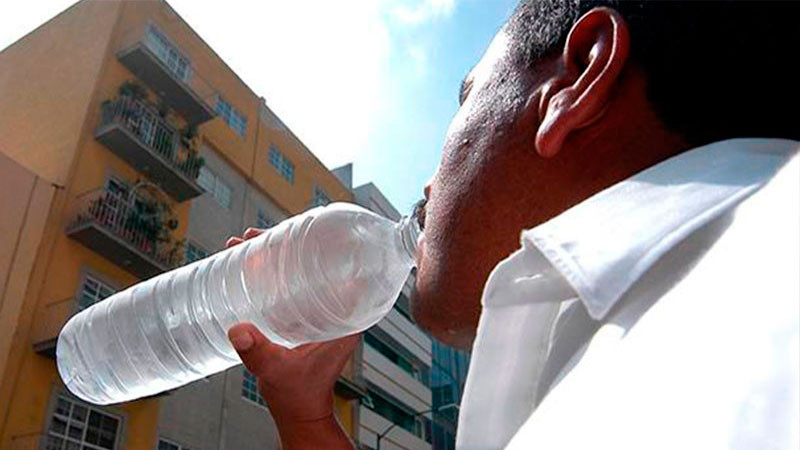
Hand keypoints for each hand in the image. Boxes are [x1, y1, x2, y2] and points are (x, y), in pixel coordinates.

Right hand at [225, 228, 358, 448]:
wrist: (299, 414)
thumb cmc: (299, 396)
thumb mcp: (276, 370)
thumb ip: (259, 352)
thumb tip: (238, 330)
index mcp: (346, 317)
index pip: (338, 268)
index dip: (312, 244)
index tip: (285, 232)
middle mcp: (336, 310)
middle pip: (314, 264)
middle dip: (280, 245)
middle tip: (250, 237)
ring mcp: (320, 314)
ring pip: (300, 274)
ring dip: (273, 258)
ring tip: (243, 246)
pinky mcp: (305, 320)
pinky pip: (292, 288)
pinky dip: (272, 276)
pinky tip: (248, 270)